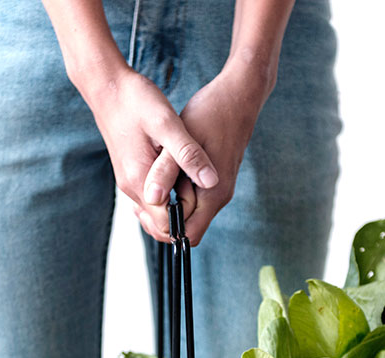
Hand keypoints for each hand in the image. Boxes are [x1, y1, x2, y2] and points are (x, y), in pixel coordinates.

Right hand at [81, 68, 219, 239]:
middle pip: (158, 226)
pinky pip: (150, 200)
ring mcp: (129, 182)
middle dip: (183, 220)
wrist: (107, 87)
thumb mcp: (168, 124)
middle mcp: (131, 188)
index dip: (189, 220)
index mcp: (140, 181)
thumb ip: (188, 155)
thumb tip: (211, 182)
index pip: (166, 226)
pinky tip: (181, 180)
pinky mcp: (131, 174)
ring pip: (153, 215)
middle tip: (204, 196)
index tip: (206, 200)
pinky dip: (167, 199)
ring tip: (195, 187)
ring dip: (175, 210)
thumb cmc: (136, 101)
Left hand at [140, 60, 273, 244]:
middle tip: (146, 188)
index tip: (146, 204)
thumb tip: (152, 198)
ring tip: (153, 177)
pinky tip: (163, 169)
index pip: (186, 235)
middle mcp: (218, 197)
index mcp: (212, 195)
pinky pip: (190, 197)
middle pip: (185, 227)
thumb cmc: (211, 113)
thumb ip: (166, 171)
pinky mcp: (212, 180)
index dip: (163, 226)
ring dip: (168, 201)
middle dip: (163, 215)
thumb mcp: (182, 139)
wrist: (238, 95)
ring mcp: (217, 190)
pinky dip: (174, 189)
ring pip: (186, 211)